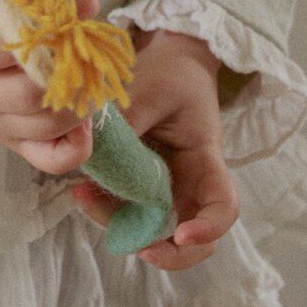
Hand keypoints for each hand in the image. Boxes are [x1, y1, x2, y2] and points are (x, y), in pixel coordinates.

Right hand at [0, 0, 105, 174]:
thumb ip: (37, 6)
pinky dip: (77, 146)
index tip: (58, 27)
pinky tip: (83, 122)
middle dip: (65, 79)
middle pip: (27, 95)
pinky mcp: (14, 145)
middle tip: (87, 61)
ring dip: (78, 108)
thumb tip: (89, 6)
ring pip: (45, 128)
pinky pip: (51, 160)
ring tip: (91, 87)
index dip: (31, 40)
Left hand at [70, 28, 240, 271]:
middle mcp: (191, 182)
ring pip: (153, 229)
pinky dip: (108, 209)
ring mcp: (167, 186)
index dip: (209, 228)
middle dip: (163, 250)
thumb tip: (95, 151)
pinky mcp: (143, 182)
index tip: (182, 234)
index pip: (223, 206)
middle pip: (190, 237)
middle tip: (131, 245)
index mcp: (205, 159)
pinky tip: (83, 190)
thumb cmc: (169, 71)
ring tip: (84, 198)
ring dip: (122, 228)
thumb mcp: (151, 89)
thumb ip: (129, 121)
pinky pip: (129, 209)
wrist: (168, 56)